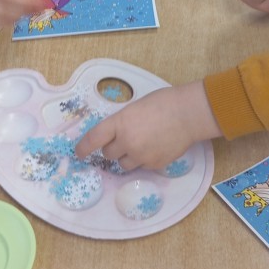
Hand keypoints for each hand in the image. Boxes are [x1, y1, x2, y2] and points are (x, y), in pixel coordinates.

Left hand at [75, 82, 221, 170]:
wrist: (189, 114)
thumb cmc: (163, 102)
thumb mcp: (135, 107)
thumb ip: (122, 122)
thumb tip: (114, 135)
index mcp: (120, 122)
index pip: (93, 139)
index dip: (83, 148)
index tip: (79, 153)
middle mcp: (127, 141)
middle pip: (108, 154)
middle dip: (113, 148)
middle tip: (125, 139)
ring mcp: (141, 155)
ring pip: (123, 164)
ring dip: (127, 156)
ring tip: (142, 143)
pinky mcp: (154, 164)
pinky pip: (141, 166)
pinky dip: (144, 159)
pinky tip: (156, 146)